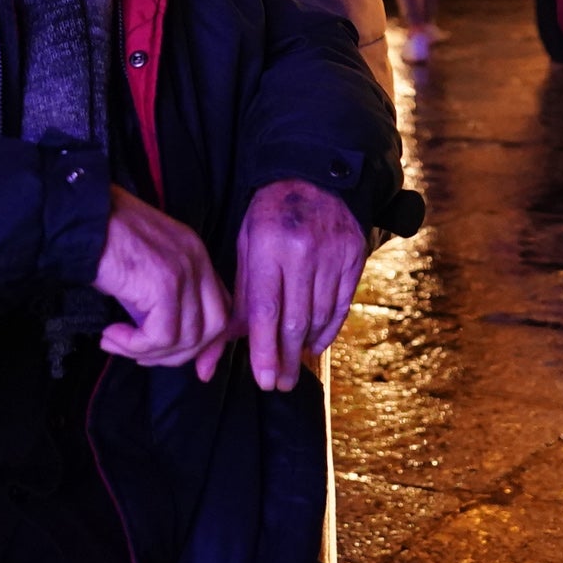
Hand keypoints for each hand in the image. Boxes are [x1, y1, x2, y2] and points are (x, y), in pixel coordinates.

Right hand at [93, 187, 233, 375]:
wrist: (79, 218)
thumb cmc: (100, 239)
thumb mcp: (144, 266)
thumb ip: (162, 297)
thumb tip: (164, 339)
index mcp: (195, 253)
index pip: (222, 308)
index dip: (209, 344)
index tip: (195, 367)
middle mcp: (197, 260)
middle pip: (213, 327)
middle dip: (179, 353)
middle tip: (141, 354)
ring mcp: (184, 271)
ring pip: (187, 337)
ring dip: (150, 353)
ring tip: (117, 343)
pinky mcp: (164, 284)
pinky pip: (161, 336)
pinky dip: (135, 346)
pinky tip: (111, 336)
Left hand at [235, 180, 366, 391]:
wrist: (314, 177)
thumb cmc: (269, 218)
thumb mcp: (245, 249)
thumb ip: (233, 302)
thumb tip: (208, 358)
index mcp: (267, 246)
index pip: (265, 309)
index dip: (264, 349)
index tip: (265, 381)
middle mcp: (302, 251)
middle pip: (295, 319)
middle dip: (286, 358)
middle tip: (280, 385)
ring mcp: (332, 253)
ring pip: (320, 315)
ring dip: (306, 346)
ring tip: (294, 366)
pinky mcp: (354, 255)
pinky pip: (342, 304)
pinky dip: (329, 329)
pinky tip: (315, 345)